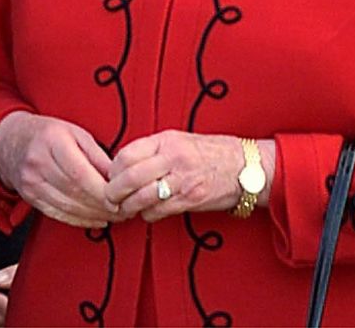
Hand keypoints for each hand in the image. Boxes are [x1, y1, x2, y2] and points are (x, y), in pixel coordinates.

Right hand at [0, 111, 116, 227]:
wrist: (11, 140)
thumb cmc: (47, 133)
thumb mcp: (75, 132)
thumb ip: (97, 155)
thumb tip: (118, 178)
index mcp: (52, 141)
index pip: (80, 173)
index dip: (102, 191)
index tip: (120, 198)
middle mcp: (38, 162)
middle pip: (75, 192)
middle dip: (102, 206)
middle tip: (123, 210)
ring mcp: (31, 181)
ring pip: (67, 207)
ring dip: (93, 215)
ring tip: (113, 215)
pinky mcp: (29, 196)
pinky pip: (57, 213)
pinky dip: (79, 220)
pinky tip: (94, 219)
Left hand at [105, 130, 273, 221]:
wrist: (245, 168)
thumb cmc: (209, 152)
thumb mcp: (179, 140)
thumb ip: (152, 149)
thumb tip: (123, 164)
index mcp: (166, 141)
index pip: (126, 155)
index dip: (113, 169)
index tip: (109, 177)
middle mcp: (173, 159)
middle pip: (130, 178)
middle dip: (114, 192)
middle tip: (108, 198)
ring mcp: (182, 181)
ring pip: (142, 198)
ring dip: (128, 207)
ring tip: (124, 209)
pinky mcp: (190, 200)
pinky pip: (159, 211)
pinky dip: (147, 214)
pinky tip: (147, 212)